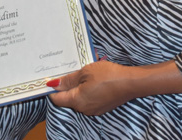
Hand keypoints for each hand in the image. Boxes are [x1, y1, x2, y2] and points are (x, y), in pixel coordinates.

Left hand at [47, 60, 181, 115]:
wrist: (131, 82)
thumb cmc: (107, 75)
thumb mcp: (85, 72)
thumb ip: (68, 79)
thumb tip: (53, 84)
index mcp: (77, 101)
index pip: (57, 98)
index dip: (52, 89)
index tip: (50, 78)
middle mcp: (84, 109)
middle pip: (67, 99)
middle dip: (66, 86)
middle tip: (69, 71)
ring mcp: (94, 110)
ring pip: (78, 99)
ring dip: (77, 88)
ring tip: (82, 73)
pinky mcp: (102, 107)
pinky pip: (88, 99)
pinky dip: (86, 91)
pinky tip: (92, 80)